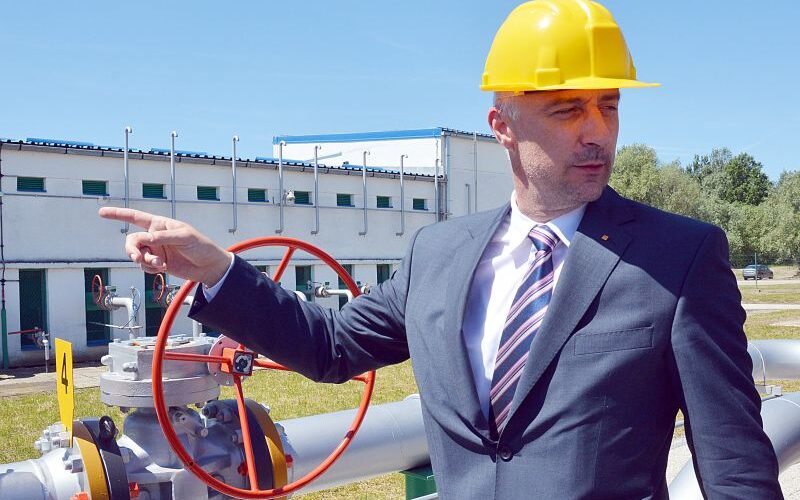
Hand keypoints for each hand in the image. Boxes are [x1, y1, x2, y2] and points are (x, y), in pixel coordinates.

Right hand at [98, 207, 232, 286]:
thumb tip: (146, 238)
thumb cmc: (200, 246)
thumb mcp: (184, 237)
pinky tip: (163, 268)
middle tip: (137, 257)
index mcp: (159, 224)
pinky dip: (150, 269)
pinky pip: (144, 267)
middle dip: (132, 250)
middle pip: (132, 241)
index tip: (101, 212)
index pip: (135, 217)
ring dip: (145, 261)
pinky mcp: (158, 264)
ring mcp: (155, 251)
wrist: (209, 266)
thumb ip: (163, 237)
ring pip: (137, 256)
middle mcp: (154, 236)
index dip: (118, 214)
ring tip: (160, 265)